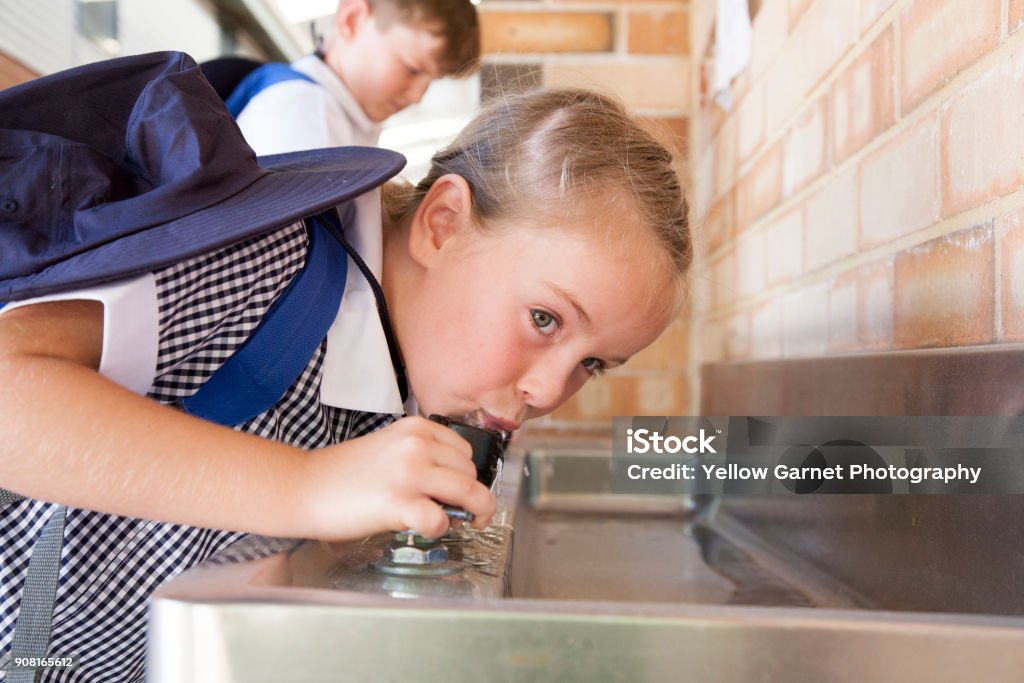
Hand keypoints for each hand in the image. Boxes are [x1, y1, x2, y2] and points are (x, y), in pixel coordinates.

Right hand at [295, 416, 496, 539]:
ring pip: (469, 493)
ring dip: (470, 514)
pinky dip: (441, 529)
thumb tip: (455, 487)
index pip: (466, 452)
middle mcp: (417, 446)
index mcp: (417, 429)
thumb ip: (423, 457)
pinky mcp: (397, 503)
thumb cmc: (344, 473)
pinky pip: (440, 519)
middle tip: (460, 513)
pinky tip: (427, 529)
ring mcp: (408, 474)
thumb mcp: (390, 447)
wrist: (304, 486)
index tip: (459, 490)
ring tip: (457, 523)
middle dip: (472, 497)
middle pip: (471, 474)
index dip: (467, 475)